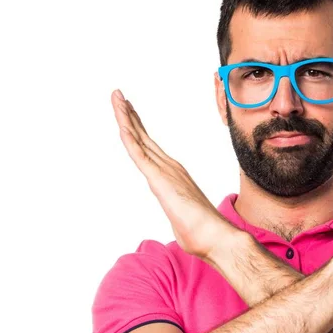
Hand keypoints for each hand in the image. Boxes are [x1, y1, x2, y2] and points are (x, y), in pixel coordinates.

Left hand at [111, 89, 238, 260]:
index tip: (129, 111)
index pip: (149, 147)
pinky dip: (129, 137)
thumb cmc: (202, 233)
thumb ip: (178, 213)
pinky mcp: (159, 180)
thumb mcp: (182, 219)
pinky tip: (121, 123)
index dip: (138, 127)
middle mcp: (169, 167)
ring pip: (139, 139)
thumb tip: (182, 219)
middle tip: (118, 95)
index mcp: (172, 174)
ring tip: (116, 97)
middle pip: (143, 136)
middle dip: (129, 115)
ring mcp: (164, 171)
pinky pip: (139, 154)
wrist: (216, 237)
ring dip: (125, 117)